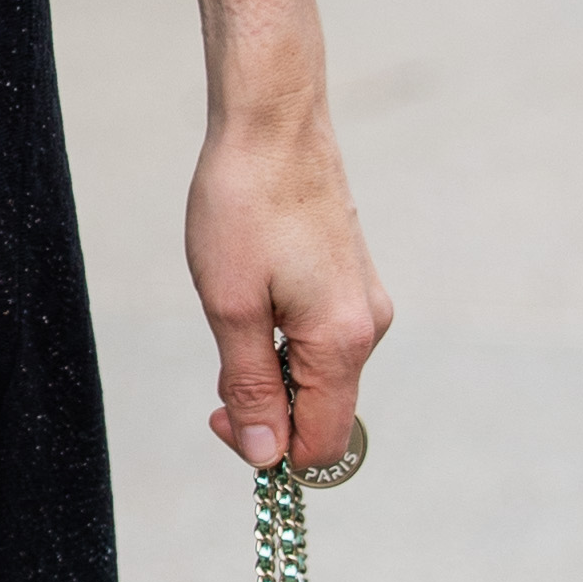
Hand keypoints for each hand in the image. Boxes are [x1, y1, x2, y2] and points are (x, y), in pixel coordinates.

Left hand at [173, 0, 392, 472]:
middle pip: (323, 414)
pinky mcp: (352, 281)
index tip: (219, 414)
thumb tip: (269, 460)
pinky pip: (320, 342)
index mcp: (343, 342)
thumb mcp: (230, 307)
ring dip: (270, 372)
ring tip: (231, 314)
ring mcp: (364, 303)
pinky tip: (251, 296)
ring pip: (318, 377)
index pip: (322, 445)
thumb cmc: (242, 206)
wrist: (271, 121)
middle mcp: (368, 328)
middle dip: (267, 411)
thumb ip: (250, 388)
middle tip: (214, 373)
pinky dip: (282, 342)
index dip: (268, 449)